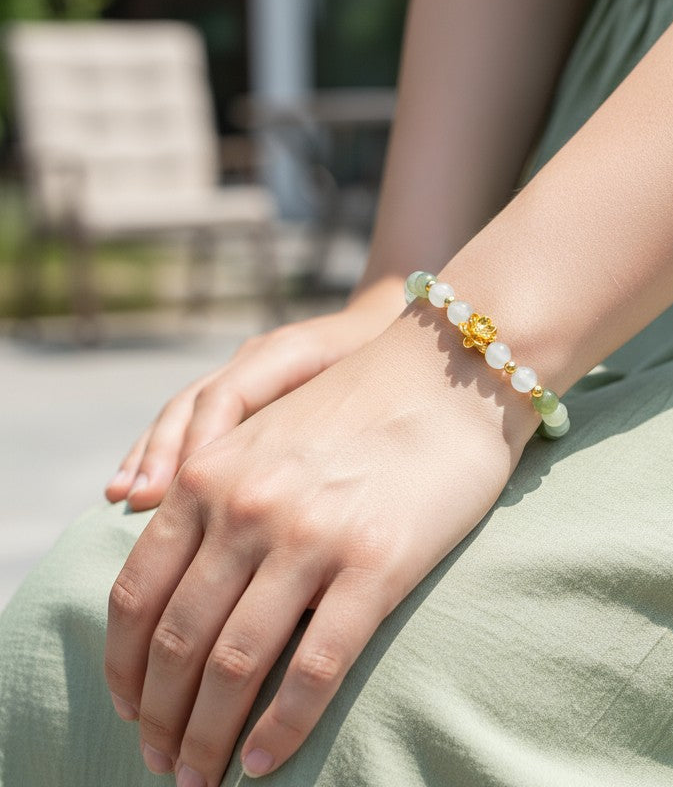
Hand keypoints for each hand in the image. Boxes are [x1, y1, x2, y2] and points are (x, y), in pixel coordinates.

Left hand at [103, 307, 536, 785]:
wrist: (451, 372)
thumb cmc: (364, 405)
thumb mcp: (267, 433)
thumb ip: (214, 491)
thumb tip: (180, 578)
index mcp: (210, 474)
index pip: (136, 591)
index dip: (123, 665)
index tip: (131, 708)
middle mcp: (247, 506)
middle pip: (178, 639)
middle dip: (161, 716)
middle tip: (165, 763)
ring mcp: (311, 535)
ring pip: (236, 663)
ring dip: (210, 735)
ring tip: (204, 776)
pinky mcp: (376, 562)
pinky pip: (315, 666)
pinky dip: (284, 725)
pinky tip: (270, 759)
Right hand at [105, 277, 406, 510]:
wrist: (398, 322)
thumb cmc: (390, 355)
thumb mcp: (373, 374)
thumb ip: (341, 410)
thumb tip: (308, 486)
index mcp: (286, 351)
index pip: (228, 396)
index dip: (203, 443)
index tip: (179, 491)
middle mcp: (254, 360)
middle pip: (194, 404)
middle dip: (165, 452)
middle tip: (139, 499)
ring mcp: (244, 373)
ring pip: (184, 412)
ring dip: (153, 455)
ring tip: (125, 497)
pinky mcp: (243, 393)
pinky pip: (194, 422)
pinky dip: (167, 455)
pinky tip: (142, 492)